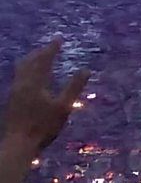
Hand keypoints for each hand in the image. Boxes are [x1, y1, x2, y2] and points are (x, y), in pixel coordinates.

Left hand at [3, 39, 89, 154]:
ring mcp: (15, 91)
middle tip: (50, 47)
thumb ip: (74, 87)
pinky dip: (27, 70)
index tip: (59, 39)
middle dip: (40, 52)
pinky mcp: (12, 100)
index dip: (52, 48)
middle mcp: (22, 83)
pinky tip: (31, 78)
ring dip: (31, 60)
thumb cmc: (44, 126)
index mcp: (34, 82)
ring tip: (39, 58)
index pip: (44, 60)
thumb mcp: (64, 107)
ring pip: (21, 69)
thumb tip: (86, 70)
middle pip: (29, 62)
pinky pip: (19, 77)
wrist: (19, 143)